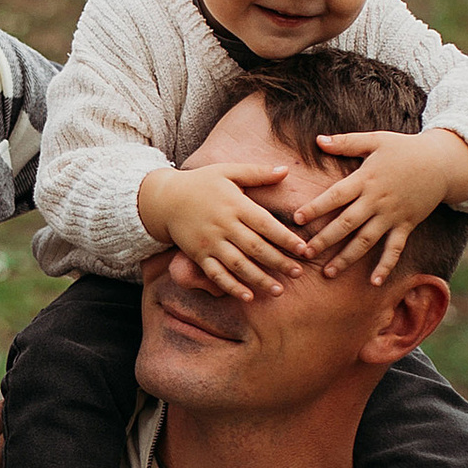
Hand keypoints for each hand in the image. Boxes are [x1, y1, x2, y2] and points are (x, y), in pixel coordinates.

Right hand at [136, 160, 307, 300]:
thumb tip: (286, 170)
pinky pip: (216, 274)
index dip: (285, 238)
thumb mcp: (228, 171)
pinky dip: (231, 287)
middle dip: (278, 262)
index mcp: (235, 204)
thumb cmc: (202, 183)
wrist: (165, 199)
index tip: (303, 249)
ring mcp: (210, 242)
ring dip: (259, 279)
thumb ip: (257, 172)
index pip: (265, 224)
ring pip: (238, 264)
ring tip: (279, 290)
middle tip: (298, 273)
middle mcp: (223, 225)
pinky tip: (248, 297)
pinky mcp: (198, 255)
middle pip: (255, 247)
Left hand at [304, 126, 467, 284]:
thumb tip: (318, 139)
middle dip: (325, 239)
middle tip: (304, 253)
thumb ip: (346, 142)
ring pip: (366, 240)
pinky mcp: (406, 225)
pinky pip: (395, 249)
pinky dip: (386, 266)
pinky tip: (374, 283)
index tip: (297, 219)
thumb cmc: (406, 149)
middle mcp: (377, 200)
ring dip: (347, 258)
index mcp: (366, 179)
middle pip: (347, 223)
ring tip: (328, 272)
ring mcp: (392, 215)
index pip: (336, 195)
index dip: (316, 207)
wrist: (442, 162)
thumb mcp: (376, 140)